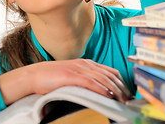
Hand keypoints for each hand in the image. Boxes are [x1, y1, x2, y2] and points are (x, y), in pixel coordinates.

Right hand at [0, 59, 132, 104]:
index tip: (127, 93)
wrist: (35, 75)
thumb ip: (86, 79)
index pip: (110, 71)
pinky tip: (108, 95)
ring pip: (103, 79)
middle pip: (110, 75)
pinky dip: (102, 88)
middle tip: (129, 99)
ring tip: (122, 100)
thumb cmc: (52, 77)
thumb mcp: (73, 75)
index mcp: (87, 63)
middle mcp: (85, 64)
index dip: (121, 82)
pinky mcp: (72, 76)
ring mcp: (79, 69)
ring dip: (115, 90)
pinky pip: (91, 82)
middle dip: (122, 88)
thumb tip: (99, 90)